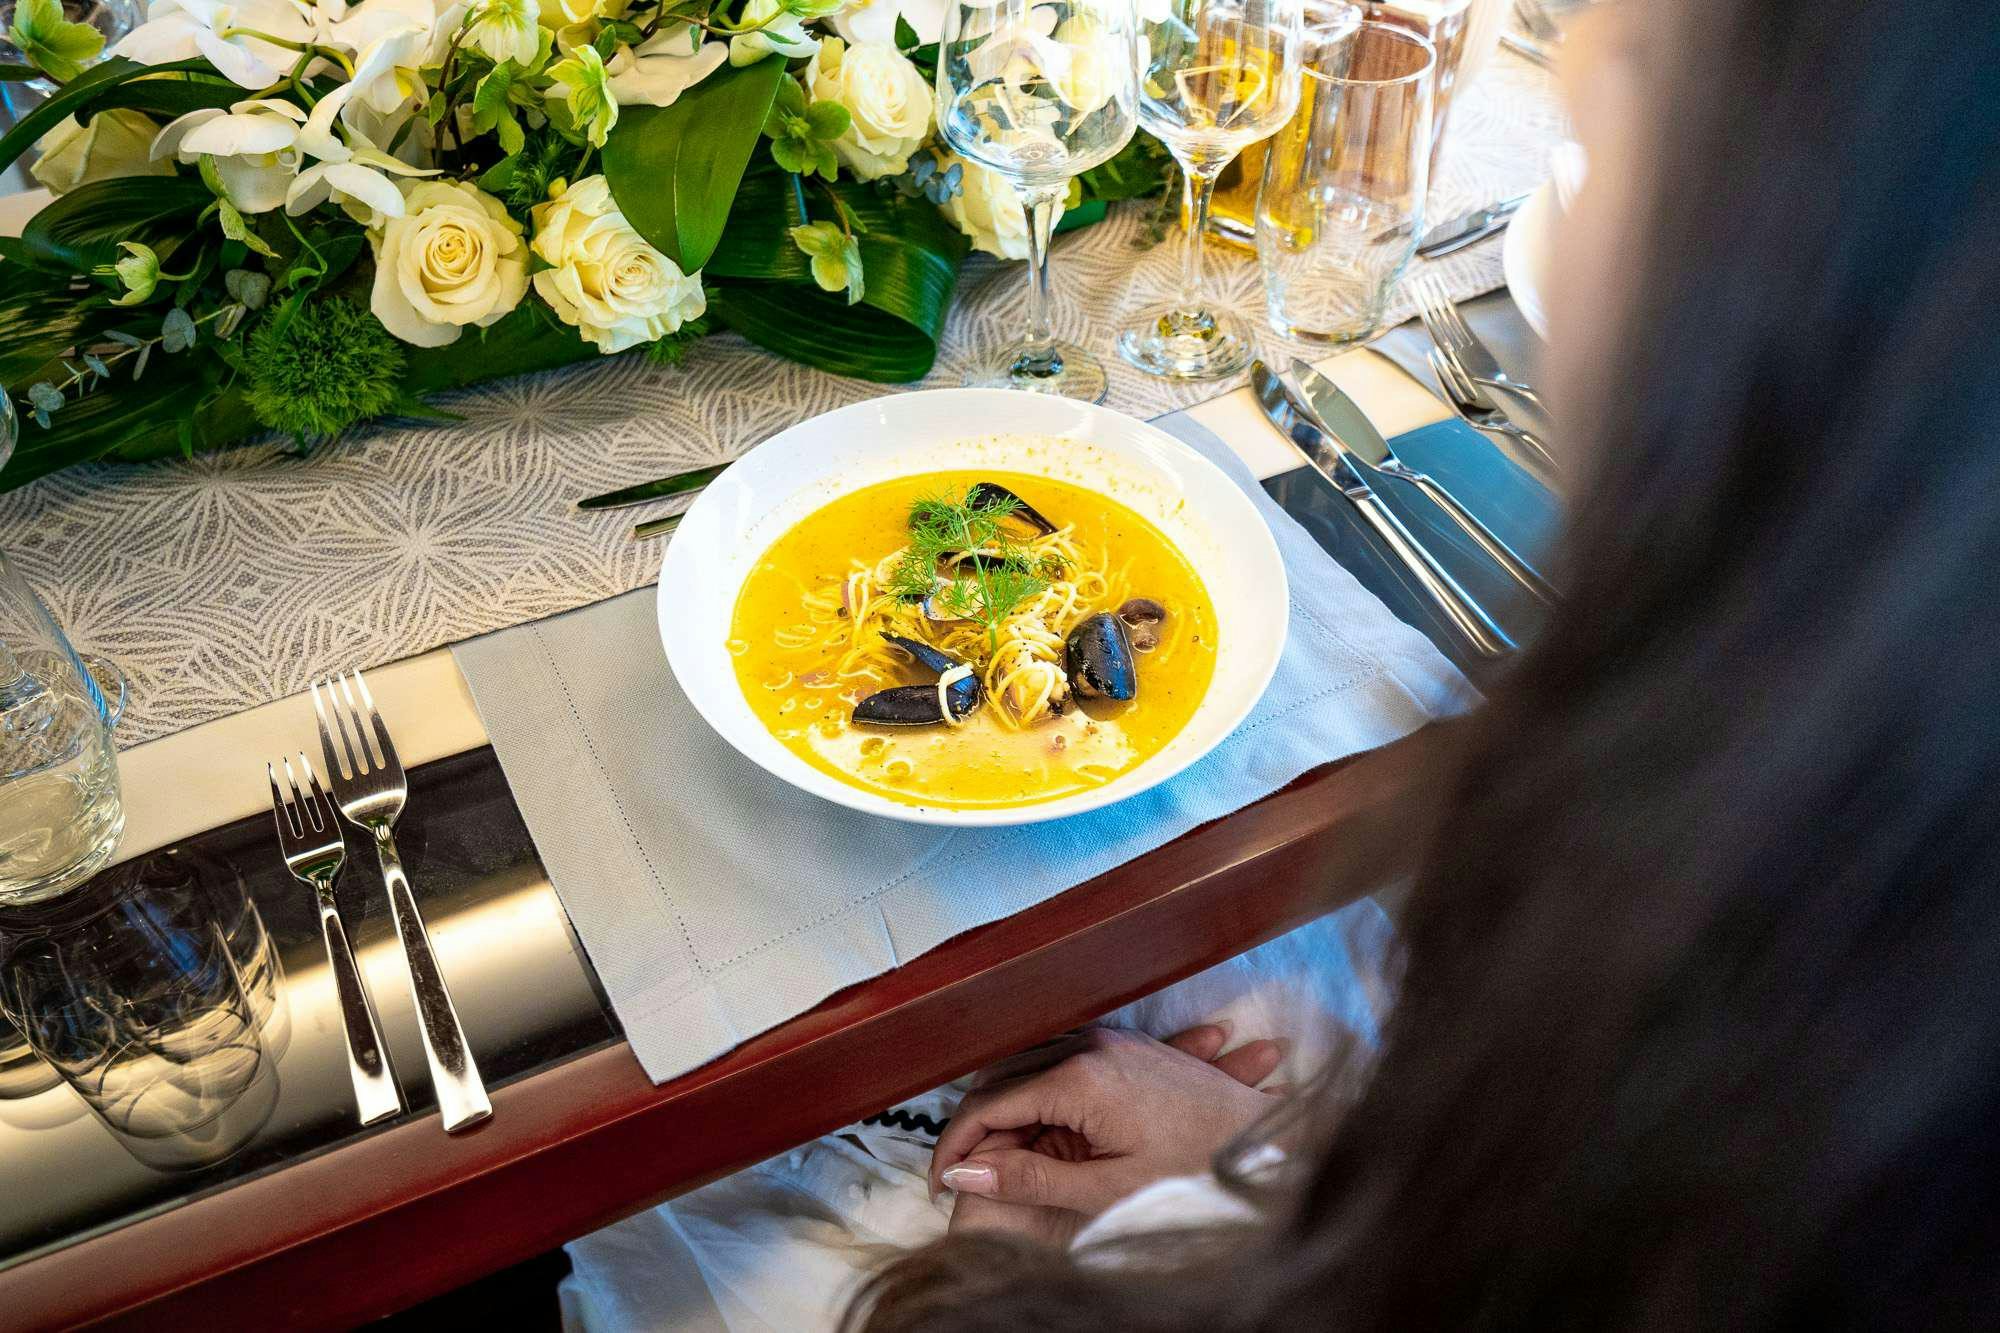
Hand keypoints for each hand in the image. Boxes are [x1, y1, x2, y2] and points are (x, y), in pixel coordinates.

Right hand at [933, 1024, 1282, 1230]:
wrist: (1269, 1139)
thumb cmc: (1199, 1166)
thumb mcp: (1107, 1186)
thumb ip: (1032, 1177)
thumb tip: (966, 1173)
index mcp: (1080, 1078)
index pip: (989, 1105)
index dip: (957, 1147)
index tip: (943, 1185)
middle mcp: (1088, 1045)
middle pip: (1001, 1079)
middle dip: (976, 1128)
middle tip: (963, 1177)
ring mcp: (1108, 1040)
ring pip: (1027, 1065)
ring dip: (1007, 1109)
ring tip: (995, 1159)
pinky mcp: (1124, 1045)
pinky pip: (1061, 1059)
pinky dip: (1039, 1092)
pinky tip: (1037, 1125)